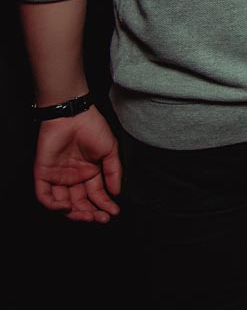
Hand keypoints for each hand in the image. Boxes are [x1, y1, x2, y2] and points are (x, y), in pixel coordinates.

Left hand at [34, 107, 122, 222]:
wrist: (74, 115)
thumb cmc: (93, 128)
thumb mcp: (111, 150)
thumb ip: (114, 172)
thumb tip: (117, 193)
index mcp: (89, 173)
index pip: (95, 195)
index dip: (104, 205)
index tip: (113, 211)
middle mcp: (73, 178)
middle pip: (79, 202)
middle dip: (91, 213)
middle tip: (101, 218)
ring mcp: (57, 177)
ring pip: (62, 203)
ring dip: (74, 213)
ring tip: (88, 215)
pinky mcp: (42, 174)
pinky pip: (45, 196)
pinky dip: (53, 205)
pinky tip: (67, 207)